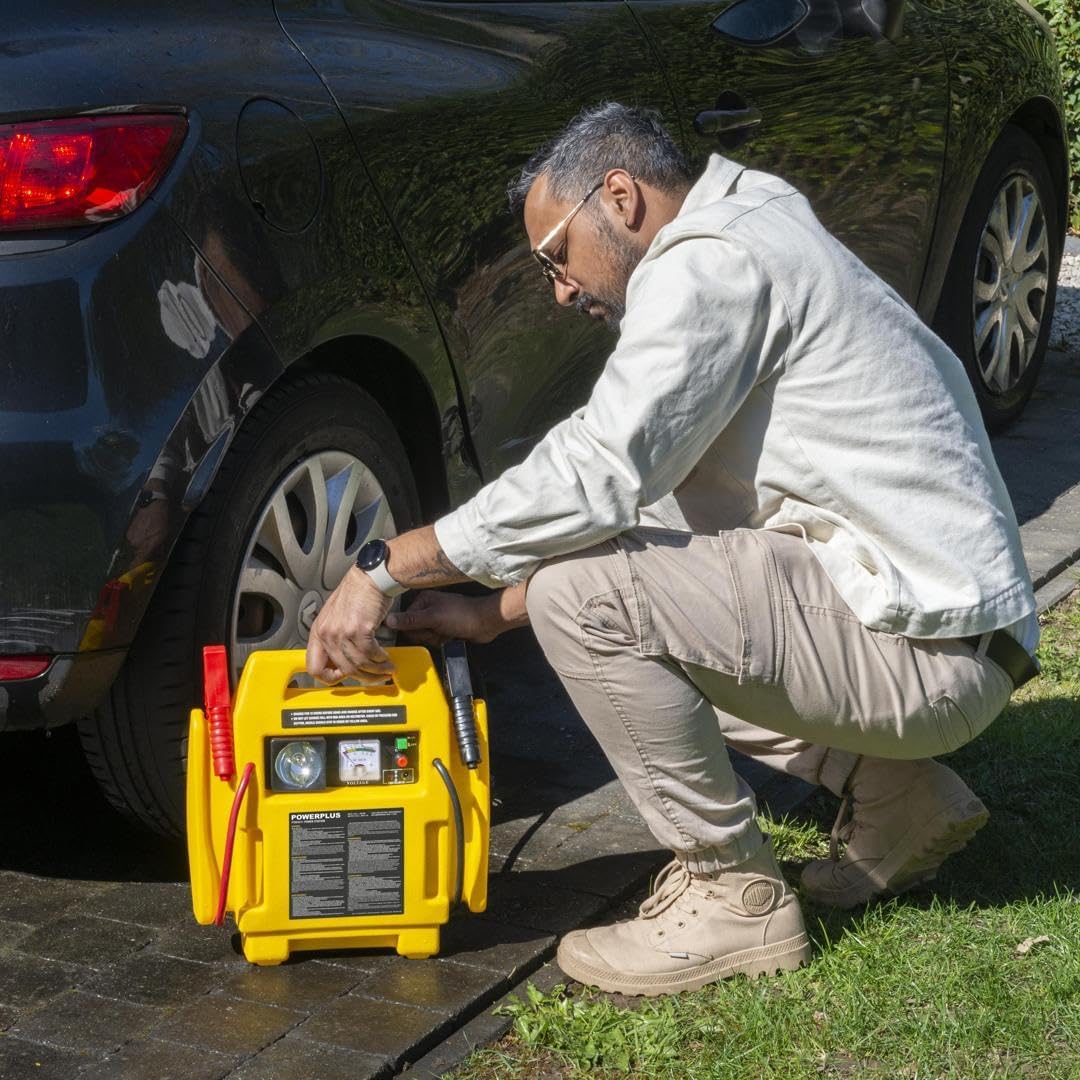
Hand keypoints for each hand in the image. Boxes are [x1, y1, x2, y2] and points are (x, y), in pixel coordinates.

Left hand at [306, 567, 393, 684]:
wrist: (370, 577)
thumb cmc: (357, 593)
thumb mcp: (336, 616)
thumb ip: (336, 639)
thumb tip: (345, 660)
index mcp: (318, 631)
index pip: (314, 667)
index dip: (330, 677)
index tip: (344, 676)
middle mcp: (327, 633)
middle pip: (343, 670)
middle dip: (363, 677)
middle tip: (375, 677)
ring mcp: (342, 632)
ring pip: (359, 665)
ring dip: (376, 670)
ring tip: (386, 669)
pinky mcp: (360, 630)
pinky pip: (371, 655)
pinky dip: (382, 659)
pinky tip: (386, 657)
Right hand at [385, 591, 498, 645]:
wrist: (485, 623)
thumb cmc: (462, 615)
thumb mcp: (433, 618)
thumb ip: (411, 620)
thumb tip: (388, 620)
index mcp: (422, 600)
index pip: (404, 621)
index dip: (416, 629)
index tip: (428, 627)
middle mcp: (426, 608)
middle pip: (413, 631)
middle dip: (427, 635)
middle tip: (440, 629)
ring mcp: (434, 619)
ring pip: (423, 638)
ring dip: (435, 639)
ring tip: (447, 632)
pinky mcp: (442, 629)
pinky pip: (433, 640)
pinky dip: (441, 641)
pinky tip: (451, 636)